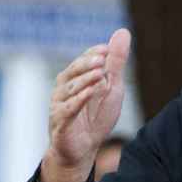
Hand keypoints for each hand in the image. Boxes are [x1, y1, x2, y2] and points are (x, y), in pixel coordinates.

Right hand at [41, 29, 130, 181]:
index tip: (107, 50)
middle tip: (103, 59)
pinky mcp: (60, 122)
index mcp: (75, 78)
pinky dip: (78, 100)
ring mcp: (59, 105)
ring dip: (85, 81)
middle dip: (88, 64)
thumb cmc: (96, 117)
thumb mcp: (111, 87)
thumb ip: (116, 62)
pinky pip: (67, 109)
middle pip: (73, 72)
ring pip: (70, 89)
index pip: (83, 60)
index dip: (94, 54)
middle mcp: (63, 88)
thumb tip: (122, 31)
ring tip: (101, 75)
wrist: (84, 149)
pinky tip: (90, 93)